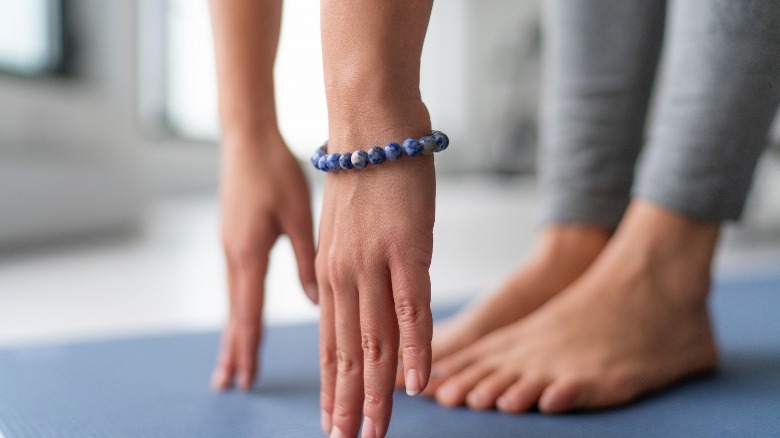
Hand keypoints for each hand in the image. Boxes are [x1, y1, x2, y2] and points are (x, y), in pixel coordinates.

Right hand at [212, 135, 316, 390]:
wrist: (248, 138)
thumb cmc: (276, 171)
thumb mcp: (299, 215)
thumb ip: (308, 260)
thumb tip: (316, 302)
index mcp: (250, 253)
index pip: (249, 312)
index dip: (248, 346)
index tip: (245, 376)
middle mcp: (234, 255)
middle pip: (234, 312)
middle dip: (234, 349)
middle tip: (228, 383)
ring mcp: (230, 246)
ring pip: (233, 299)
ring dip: (233, 331)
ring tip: (231, 359)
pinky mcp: (233, 236)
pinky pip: (235, 281)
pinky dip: (237, 306)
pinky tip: (241, 313)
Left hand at [317, 154, 434, 436]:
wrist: (371, 124)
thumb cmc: (367, 176)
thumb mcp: (350, 230)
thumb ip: (354, 268)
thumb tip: (368, 300)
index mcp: (328, 273)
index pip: (329, 343)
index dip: (332, 387)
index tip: (332, 421)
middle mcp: (343, 276)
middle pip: (346, 353)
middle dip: (348, 404)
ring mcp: (373, 265)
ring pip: (374, 341)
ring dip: (377, 393)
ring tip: (375, 432)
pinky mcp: (406, 250)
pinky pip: (411, 310)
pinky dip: (416, 351)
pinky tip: (418, 385)